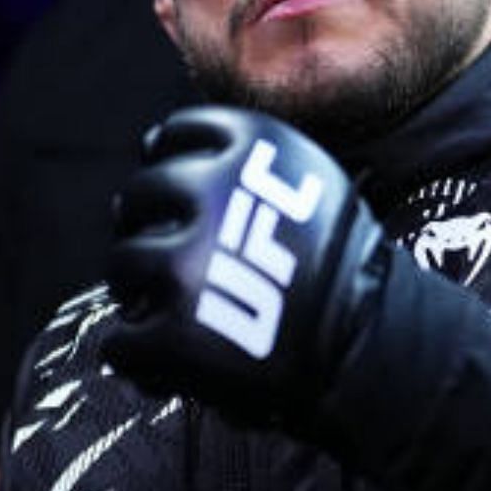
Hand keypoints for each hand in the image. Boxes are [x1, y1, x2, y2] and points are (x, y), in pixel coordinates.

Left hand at [102, 106, 388, 420]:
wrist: (371, 343)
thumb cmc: (345, 265)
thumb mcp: (311, 180)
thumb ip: (246, 161)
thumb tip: (156, 151)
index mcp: (249, 149)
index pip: (172, 136)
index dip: (168, 166)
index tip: (177, 196)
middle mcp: (210, 195)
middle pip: (139, 195)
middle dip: (147, 224)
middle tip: (172, 254)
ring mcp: (184, 266)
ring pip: (122, 264)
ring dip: (138, 286)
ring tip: (170, 306)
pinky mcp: (169, 333)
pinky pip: (120, 339)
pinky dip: (137, 351)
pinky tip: (166, 355)